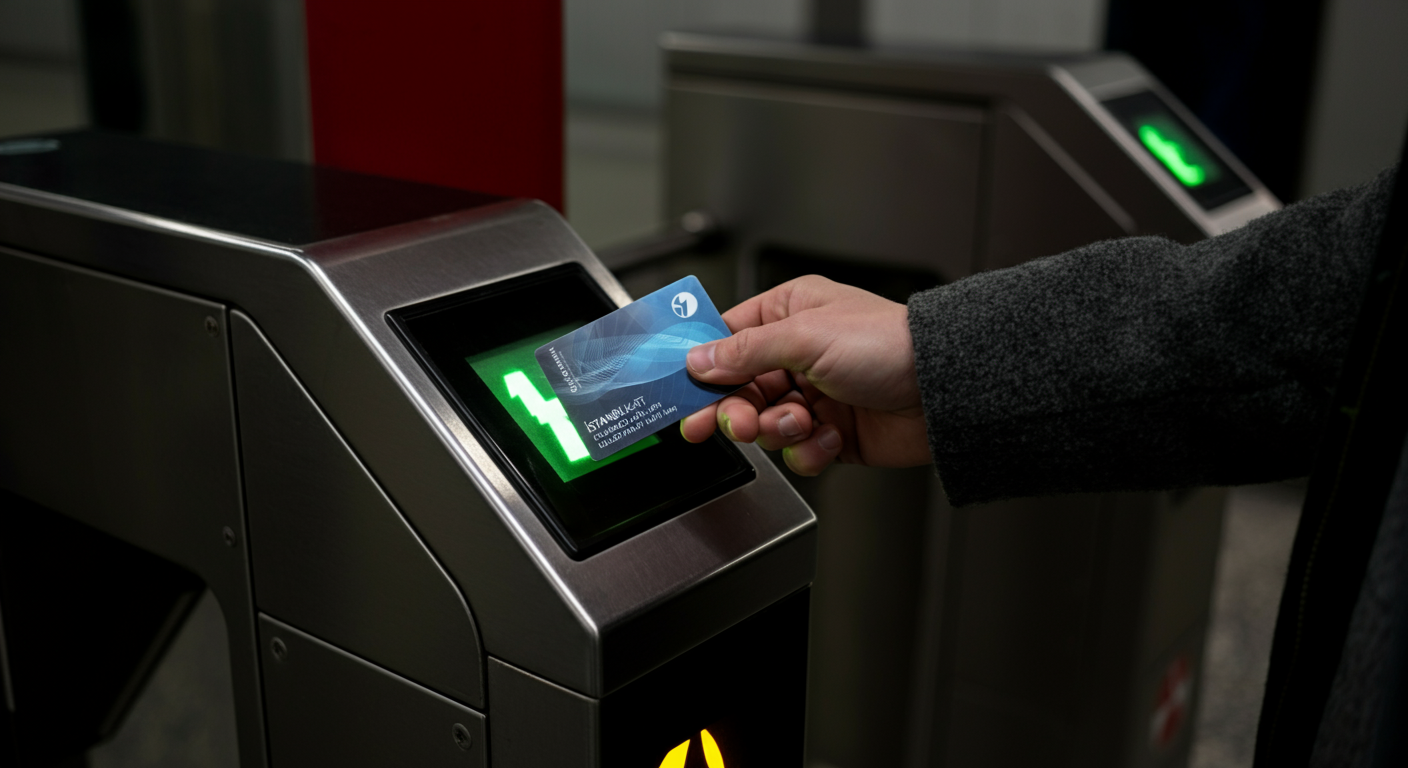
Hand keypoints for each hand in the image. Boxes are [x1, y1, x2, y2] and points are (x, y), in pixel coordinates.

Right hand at [681, 275, 930, 475]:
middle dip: (738, 410)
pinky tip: (832, 437)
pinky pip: (798, 452)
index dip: (703, 368)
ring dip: (780, 430)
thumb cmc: (888, 345)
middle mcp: (799, 354)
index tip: (682, 391)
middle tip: (735, 423)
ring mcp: (815, 396)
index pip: (727, 340)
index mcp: (789, 314)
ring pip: (766, 425)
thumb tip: (699, 360)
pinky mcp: (832, 434)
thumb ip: (745, 350)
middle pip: (740, 390)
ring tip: (803, 423)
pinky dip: (811, 450)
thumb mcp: (806, 337)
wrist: (944, 392)